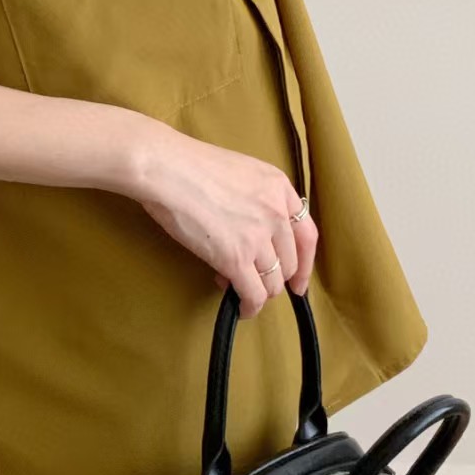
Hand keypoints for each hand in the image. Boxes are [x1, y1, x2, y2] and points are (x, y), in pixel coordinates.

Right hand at [124, 119, 318, 317]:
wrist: (167, 169)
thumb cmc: (189, 166)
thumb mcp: (241, 172)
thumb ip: (256, 199)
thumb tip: (251, 231)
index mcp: (279, 188)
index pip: (307, 235)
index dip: (305, 263)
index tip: (298, 280)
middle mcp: (276, 213)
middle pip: (290, 263)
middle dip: (274, 278)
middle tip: (255, 282)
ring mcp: (258, 237)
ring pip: (273, 282)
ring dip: (258, 291)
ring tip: (237, 287)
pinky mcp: (236, 259)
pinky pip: (254, 294)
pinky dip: (249, 307)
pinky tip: (241, 308)